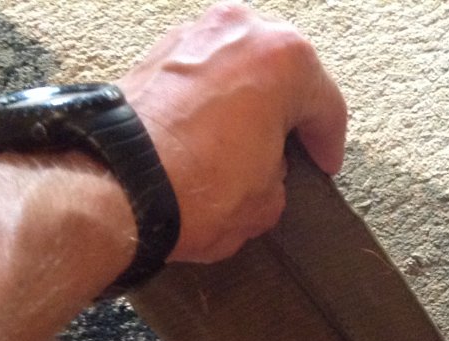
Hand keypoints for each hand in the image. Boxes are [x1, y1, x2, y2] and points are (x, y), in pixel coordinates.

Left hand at [117, 3, 347, 262]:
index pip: (325, 105)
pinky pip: (200, 75)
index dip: (328, 143)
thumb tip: (266, 171)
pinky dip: (209, 101)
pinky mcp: (155, 52)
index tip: (324, 165)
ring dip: (246, 101)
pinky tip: (209, 134)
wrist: (119, 187)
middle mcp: (241, 31)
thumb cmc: (198, 187)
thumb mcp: (266, 201)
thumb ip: (279, 176)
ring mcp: (194, 34)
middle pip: (281, 73)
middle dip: (287, 111)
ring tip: (246, 142)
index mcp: (286, 58)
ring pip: (238, 68)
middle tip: (292, 149)